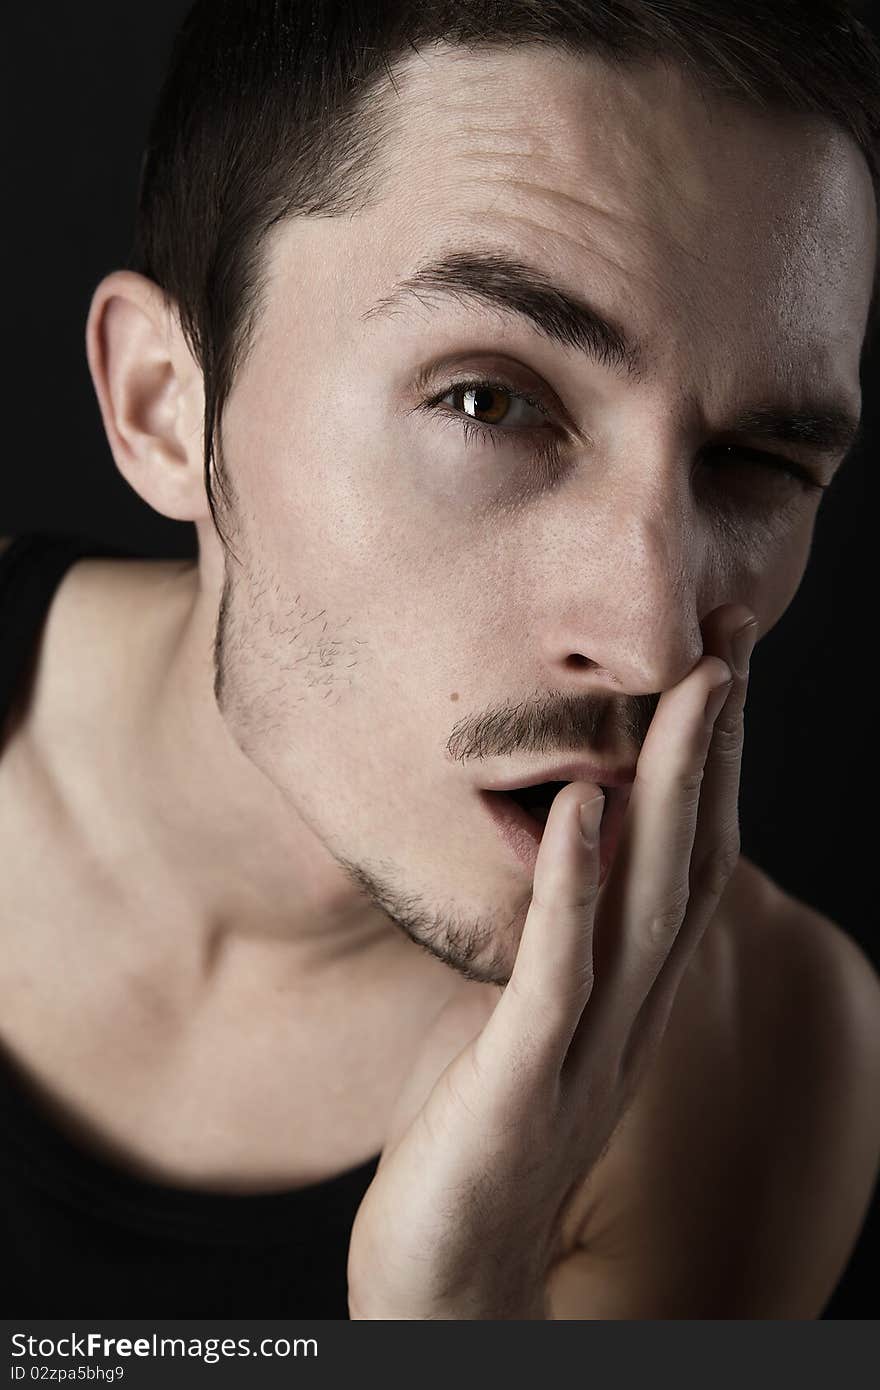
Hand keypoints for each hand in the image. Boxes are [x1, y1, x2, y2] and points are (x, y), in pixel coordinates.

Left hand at [347, 604, 758, 1318]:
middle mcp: (628, 1013)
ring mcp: (584, 1046)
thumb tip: (550, 875)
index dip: (707, 764)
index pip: (684, 860)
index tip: (714, 666)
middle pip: (687, 858)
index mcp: (628, 997)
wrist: (446, 1285)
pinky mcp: (523, 1081)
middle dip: (711, 747)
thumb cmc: (476, 1146)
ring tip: (692, 689)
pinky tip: (581, 803)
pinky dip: (574, 882)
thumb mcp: (530, 1032)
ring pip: (646, 899)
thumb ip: (557, 957)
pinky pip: (557, 970)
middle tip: (731, 639)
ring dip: (672, 788)